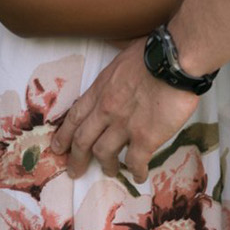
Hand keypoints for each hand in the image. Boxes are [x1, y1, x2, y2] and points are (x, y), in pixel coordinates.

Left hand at [56, 45, 200, 182]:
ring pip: (103, 153)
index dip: (65, 134)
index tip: (57, 147)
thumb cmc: (151, 53)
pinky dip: (136, 171)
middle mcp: (106, 110)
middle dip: (76, 158)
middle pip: (82, 140)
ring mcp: (124, 126)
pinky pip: (135, 161)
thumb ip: (113, 74)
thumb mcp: (120, 60)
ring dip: (106, 165)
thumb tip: (115, 69)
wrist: (172, 62)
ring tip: (109, 171)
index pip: (75, 116)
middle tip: (74, 171)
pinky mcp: (145, 138)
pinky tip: (139, 176)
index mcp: (99, 90)